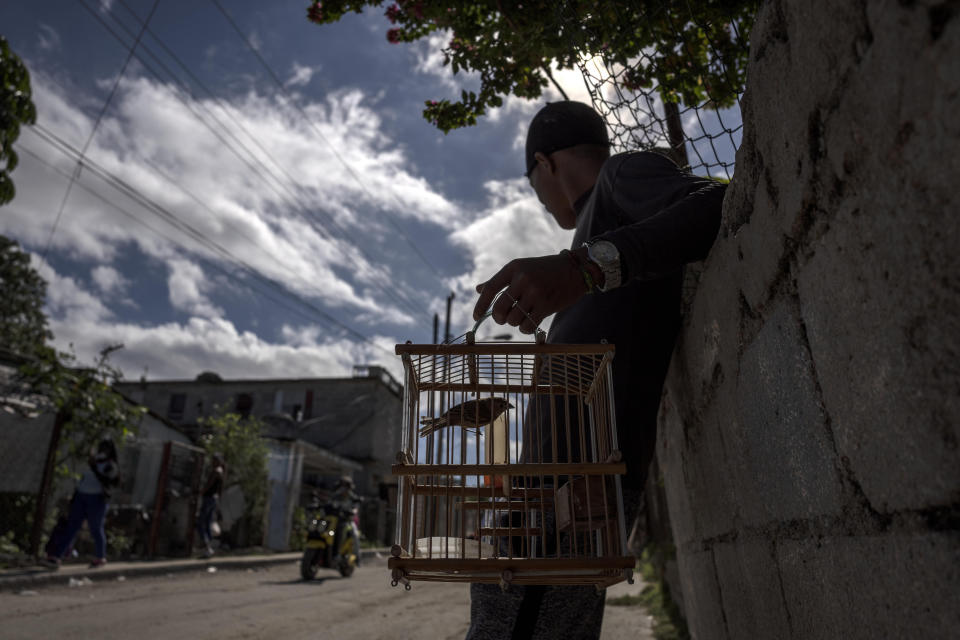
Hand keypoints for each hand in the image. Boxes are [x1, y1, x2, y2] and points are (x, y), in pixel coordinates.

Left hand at [473, 253, 588, 333]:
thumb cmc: (545, 270)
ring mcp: (535, 292)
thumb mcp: (522, 268)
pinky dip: (525, 328)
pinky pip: (527, 326)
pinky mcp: (547, 305)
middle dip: (499, 318)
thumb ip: (501, 280)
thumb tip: (478, 289)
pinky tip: (529, 322)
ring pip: (513, 319)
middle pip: (499, 309)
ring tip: (522, 316)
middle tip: (504, 318)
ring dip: (515, 323)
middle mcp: (523, 279)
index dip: (480, 305)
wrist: (575, 269)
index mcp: (514, 267)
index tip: (476, 316)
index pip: (490, 289)